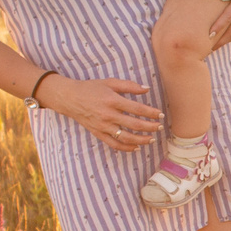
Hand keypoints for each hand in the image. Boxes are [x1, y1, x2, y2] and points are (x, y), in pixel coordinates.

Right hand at [47, 74, 164, 150]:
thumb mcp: (110, 82)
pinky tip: (136, 147)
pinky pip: (114, 144)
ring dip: (141, 140)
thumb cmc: (91, 88)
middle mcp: (108, 115)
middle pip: (134, 124)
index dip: (151, 113)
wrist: (70, 98)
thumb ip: (129, 86)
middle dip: (150, 127)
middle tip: (160, 127)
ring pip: (126, 137)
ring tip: (151, 139)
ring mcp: (103, 126)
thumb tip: (147, 89)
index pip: (137, 109)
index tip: (161, 115)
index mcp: (113, 100)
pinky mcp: (98, 133)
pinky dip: (126, 148)